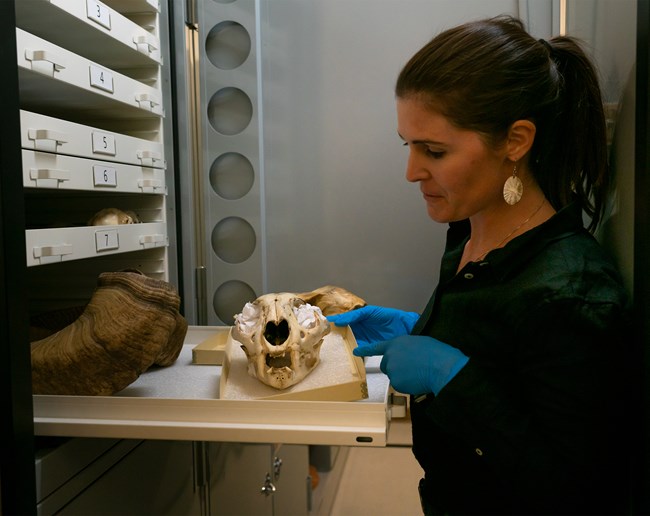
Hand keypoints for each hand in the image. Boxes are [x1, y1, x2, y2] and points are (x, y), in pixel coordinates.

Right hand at [327, 305, 419, 346]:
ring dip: (341, 345)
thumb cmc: (388, 317)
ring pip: (348, 343)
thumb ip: (355, 315)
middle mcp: (358, 329)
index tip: (322, 325)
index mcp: (357, 318)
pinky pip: (358, 351)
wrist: (405, 328)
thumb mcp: (370, 312)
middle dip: (334, 336)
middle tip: (323, 339)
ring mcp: (363, 339)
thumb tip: (339, 320)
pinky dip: (352, 353)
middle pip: (343, 333)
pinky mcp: (368, 348)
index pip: (342, 321)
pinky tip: (345, 355)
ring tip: (331, 348)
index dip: (333, 323)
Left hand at [353, 335, 468, 395]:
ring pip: (393, 375)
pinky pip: (399, 385)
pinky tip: (416, 379)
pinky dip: (406, 384)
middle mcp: (390, 355)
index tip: (356, 351)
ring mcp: (392, 369)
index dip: (366, 349)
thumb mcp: (417, 342)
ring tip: (417, 372)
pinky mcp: (396, 381)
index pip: (376, 347)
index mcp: (395, 343)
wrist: (440, 365)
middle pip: (386, 365)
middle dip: (394, 367)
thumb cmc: (434, 352)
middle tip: (410, 367)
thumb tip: (404, 355)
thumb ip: (405, 348)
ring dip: (402, 376)